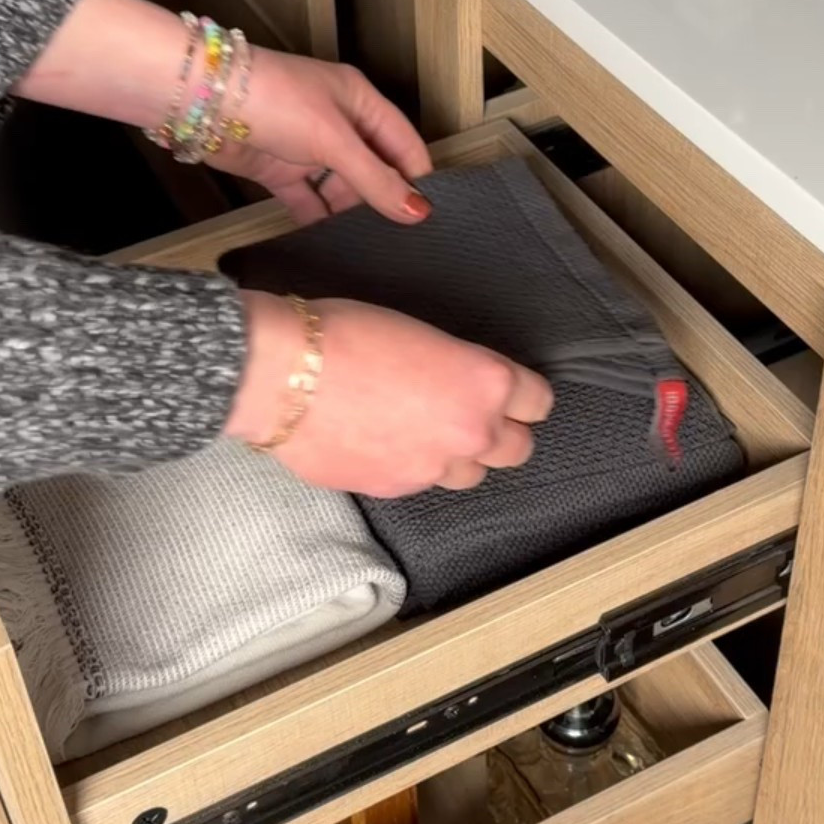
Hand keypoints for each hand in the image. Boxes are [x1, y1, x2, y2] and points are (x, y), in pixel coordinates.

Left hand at [207, 49, 432, 224]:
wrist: (202, 101)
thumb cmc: (272, 99)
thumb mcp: (334, 140)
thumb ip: (374, 178)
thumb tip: (417, 211)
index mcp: (360, 101)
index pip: (403, 143)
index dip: (415, 177)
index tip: (427, 218)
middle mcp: (337, 123)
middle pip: (373, 168)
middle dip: (382, 199)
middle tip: (398, 239)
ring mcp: (307, 147)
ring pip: (340, 187)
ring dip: (349, 212)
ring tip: (364, 245)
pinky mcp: (279, 169)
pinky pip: (307, 199)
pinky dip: (317, 218)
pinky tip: (328, 241)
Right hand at [227, 293, 553, 496]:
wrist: (284, 375)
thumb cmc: (345, 335)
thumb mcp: (422, 333)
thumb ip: (456, 367)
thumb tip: (456, 384)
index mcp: (485, 382)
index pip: (538, 401)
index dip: (522, 394)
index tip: (510, 392)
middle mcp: (470, 432)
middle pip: (518, 448)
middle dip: (501, 432)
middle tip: (471, 414)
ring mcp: (433, 469)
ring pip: (471, 475)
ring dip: (459, 457)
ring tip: (426, 432)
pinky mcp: (395, 490)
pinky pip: (422, 484)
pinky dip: (413, 467)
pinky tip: (385, 442)